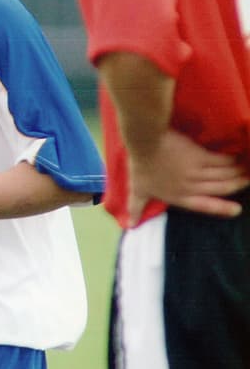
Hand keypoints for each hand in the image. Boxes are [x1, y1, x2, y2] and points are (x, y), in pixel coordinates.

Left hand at [127, 129, 247, 222]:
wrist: (145, 143)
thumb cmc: (139, 166)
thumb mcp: (137, 190)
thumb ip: (136, 207)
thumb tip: (129, 225)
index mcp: (178, 196)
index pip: (204, 206)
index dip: (221, 209)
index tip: (236, 210)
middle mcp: (191, 186)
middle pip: (221, 188)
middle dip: (236, 185)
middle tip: (247, 182)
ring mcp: (197, 172)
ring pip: (224, 175)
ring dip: (238, 173)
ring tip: (246, 170)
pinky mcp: (200, 156)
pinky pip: (221, 161)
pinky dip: (232, 160)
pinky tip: (239, 158)